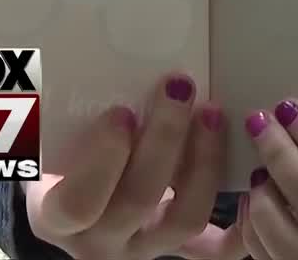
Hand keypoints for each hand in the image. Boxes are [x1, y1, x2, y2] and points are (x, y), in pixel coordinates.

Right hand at [23, 75, 243, 259]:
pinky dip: (236, 209)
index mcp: (58, 216)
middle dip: (164, 139)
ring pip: (184, 217)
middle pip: (138, 201)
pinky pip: (217, 241)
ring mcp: (144, 246)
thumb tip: (98, 56)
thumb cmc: (63, 155)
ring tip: (211, 112)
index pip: (78, 202)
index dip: (103, 158)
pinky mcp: (181, 247)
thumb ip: (72, 114)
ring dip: (204, 160)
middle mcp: (101, 241)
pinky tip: (245, 166)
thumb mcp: (52, 140)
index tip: (122, 111)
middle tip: (179, 89)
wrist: (76, 198)